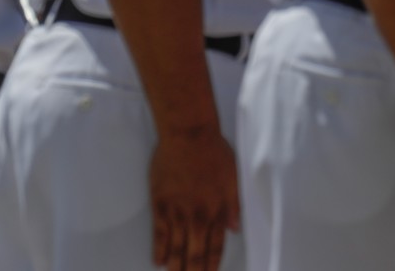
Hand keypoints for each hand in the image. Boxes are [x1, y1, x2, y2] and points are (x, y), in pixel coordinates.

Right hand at [151, 125, 239, 269]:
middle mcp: (198, 217)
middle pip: (195, 253)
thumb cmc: (215, 152)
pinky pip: (159, 234)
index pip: (215, 247)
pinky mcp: (160, 205)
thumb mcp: (234, 177)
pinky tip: (159, 262)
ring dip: (176, 267)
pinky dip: (160, 250)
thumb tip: (235, 229)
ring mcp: (177, 213)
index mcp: (217, 211)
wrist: (188, 136)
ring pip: (176, 249)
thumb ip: (234, 205)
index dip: (211, 265)